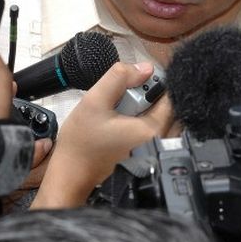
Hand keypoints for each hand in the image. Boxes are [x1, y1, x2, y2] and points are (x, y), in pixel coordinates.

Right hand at [31, 61, 173, 208]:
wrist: (70, 174)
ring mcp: (151, 150)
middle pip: (164, 106)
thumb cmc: (81, 144)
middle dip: (146, 95)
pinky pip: (148, 127)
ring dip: (140, 107)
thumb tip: (145, 67)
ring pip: (156, 116)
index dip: (153, 82)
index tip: (134, 81)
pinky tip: (117, 121)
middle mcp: (158, 142)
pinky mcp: (143, 153)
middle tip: (122, 97)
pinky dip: (136, 119)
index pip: (169, 96)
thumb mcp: (95, 101)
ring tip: (118, 110)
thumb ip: (120, 78)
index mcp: (152, 131)